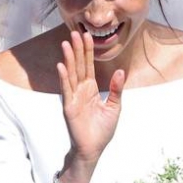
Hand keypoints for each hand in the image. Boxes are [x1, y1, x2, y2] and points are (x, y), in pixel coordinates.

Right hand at [56, 29, 124, 164]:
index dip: (88, 52)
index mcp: (91, 90)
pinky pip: (66, 90)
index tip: (87, 36)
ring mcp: (73, 98)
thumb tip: (121, 72)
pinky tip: (62, 65)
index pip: (88, 66)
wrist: (94, 149)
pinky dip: (64, 78)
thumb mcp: (114, 107)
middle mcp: (80, 91)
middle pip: (78, 66)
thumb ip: (116, 89)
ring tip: (66, 44)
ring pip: (71, 74)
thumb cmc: (102, 130)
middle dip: (77, 49)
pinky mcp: (69, 107)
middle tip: (74, 32)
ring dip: (68, 59)